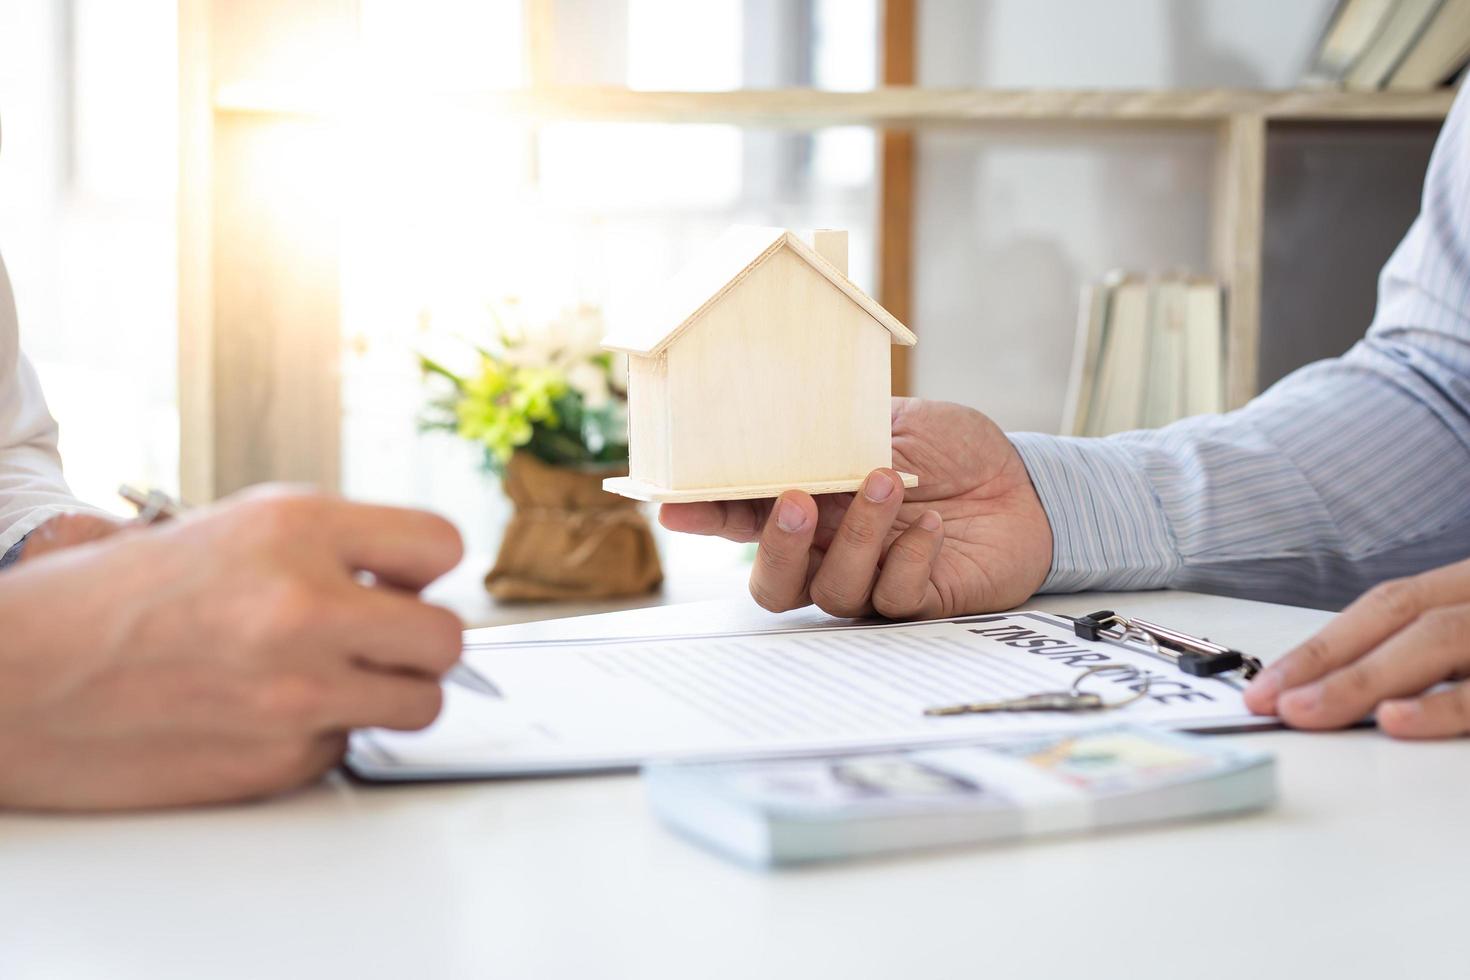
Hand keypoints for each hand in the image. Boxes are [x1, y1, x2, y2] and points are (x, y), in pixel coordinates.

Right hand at [0, 487, 463, 809]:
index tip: (404, 584)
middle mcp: (307, 608)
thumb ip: (333, 548)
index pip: (442, 546)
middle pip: (449, 640)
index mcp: (297, 529)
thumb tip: (414, 585)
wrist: (19, 679)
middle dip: (420, 642)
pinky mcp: (278, 761)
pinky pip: (347, 747)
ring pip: (419, 704)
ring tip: (328, 677)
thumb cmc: (115, 599)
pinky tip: (261, 713)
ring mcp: (297, 693)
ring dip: (387, 694)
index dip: (425, 571)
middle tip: (378, 640)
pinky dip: (319, 735)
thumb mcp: (234, 529)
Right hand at [659, 398, 1052, 618]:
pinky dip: (908, 556)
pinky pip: (893, 597)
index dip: (705, 515)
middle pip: (773, 583)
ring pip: (833, 590)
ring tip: (891, 484)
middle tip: (799, 502)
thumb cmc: (952, 451)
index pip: (742, 517)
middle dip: (777, 546)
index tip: (674, 506)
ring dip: (860, 535)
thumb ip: (842, 439)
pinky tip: (932, 525)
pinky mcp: (917, 603)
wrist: (1026, 483)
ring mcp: (870, 582)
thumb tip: (789, 431)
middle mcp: (830, 552)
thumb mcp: (893, 424)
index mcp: (810, 503)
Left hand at [1245, 557, 1469, 737]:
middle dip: (1326, 660)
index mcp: (1467, 588)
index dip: (1321, 644)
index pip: (1385, 607)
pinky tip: (1394, 719)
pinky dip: (1438, 706)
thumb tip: (1337, 689)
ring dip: (1363, 678)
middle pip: (1400, 616)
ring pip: (1436, 639)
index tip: (1267, 684)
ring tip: (1309, 711)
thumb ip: (1423, 655)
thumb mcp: (1467, 637)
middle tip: (1274, 702)